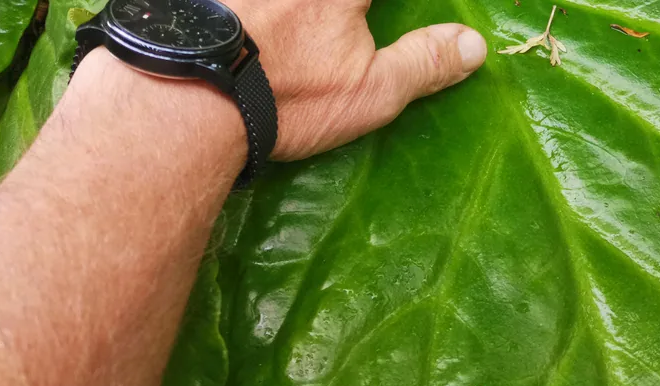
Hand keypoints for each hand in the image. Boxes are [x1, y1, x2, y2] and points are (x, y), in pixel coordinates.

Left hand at [223, 0, 486, 160]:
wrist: (183, 102)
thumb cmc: (286, 97)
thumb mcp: (369, 92)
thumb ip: (423, 63)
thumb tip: (475, 45)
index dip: (376, 5)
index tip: (374, 16)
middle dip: (349, 11)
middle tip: (345, 28)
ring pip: (275, 0)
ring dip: (287, 12)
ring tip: (290, 37)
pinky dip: (232, 8)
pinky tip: (236, 17)